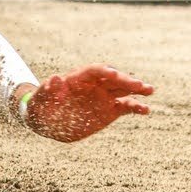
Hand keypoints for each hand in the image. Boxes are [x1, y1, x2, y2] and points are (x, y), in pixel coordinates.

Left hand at [23, 65, 153, 141]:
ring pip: (123, 90)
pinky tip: (145, 110)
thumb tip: (55, 79)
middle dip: (126, 80)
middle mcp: (94, 85)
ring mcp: (103, 97)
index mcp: (78, 78)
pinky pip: (125, 106)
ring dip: (136, 89)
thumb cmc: (41, 105)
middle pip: (113, 79)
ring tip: (149, 90)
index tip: (114, 74)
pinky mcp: (109, 110)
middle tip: (139, 85)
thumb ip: (49, 89)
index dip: (104, 72)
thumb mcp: (40, 98)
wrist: (47, 120)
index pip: (94, 71)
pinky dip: (135, 107)